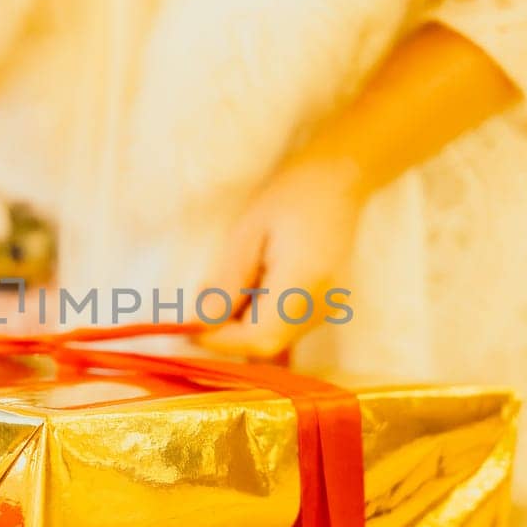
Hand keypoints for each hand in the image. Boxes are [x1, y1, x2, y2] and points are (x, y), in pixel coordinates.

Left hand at [197, 152, 366, 357]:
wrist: (338, 181)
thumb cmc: (289, 195)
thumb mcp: (246, 232)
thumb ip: (226, 283)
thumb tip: (200, 324)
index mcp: (303, 282)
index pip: (259, 337)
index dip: (221, 341)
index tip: (189, 328)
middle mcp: (322, 305)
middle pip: (268, 345)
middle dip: (228, 336)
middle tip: (203, 304)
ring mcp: (328, 310)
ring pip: (277, 341)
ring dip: (243, 327)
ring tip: (228, 288)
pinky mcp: (326, 308)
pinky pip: (288, 330)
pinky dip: (260, 320)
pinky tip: (250, 291)